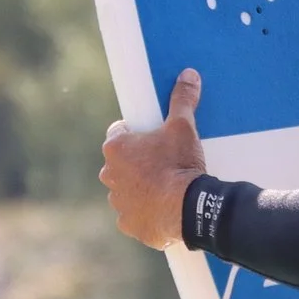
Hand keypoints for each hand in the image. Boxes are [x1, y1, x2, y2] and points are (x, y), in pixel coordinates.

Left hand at [100, 69, 206, 248]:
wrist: (190, 207)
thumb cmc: (180, 163)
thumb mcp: (183, 127)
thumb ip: (182, 100)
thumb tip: (188, 75)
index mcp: (116, 148)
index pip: (120, 133)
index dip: (137, 133)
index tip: (154, 138)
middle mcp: (109, 175)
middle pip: (123, 163)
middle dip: (138, 163)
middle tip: (164, 163)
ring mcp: (118, 202)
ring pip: (128, 190)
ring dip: (141, 188)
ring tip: (167, 187)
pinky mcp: (130, 224)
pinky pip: (135, 215)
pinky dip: (146, 213)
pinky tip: (164, 209)